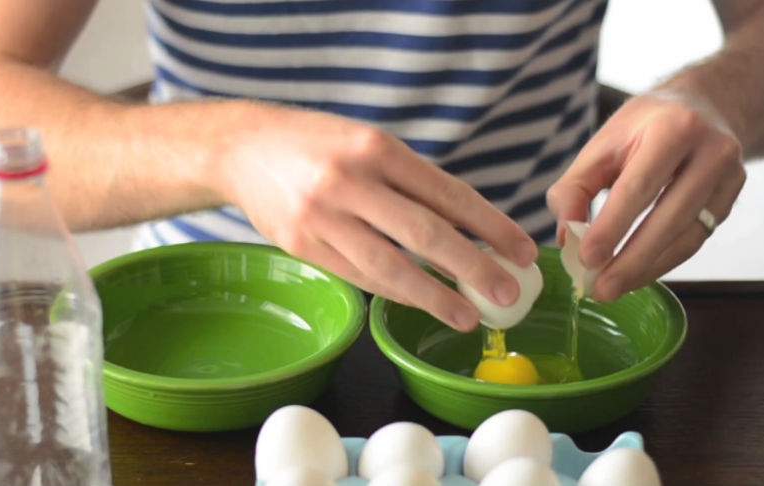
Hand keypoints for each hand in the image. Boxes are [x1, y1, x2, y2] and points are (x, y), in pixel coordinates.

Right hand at [216, 102, 537, 330]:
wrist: (243, 149)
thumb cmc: (317, 144)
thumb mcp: (368, 144)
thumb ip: (411, 181)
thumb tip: (468, 227)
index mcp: (376, 148)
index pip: (447, 193)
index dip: (490, 227)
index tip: (520, 251)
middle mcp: (349, 181)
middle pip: (424, 234)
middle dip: (472, 267)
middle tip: (506, 293)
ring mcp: (322, 218)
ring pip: (390, 267)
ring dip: (434, 296)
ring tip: (467, 315)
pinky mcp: (303, 246)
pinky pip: (359, 277)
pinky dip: (394, 292)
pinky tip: (420, 301)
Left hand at [548, 89, 745, 300]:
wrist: (703, 106)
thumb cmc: (643, 128)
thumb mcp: (601, 144)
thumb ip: (574, 188)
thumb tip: (566, 236)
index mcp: (673, 128)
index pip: (639, 187)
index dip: (612, 226)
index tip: (586, 259)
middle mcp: (710, 151)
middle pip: (669, 217)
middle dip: (631, 259)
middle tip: (600, 288)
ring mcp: (729, 176)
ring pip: (687, 235)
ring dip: (648, 268)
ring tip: (613, 287)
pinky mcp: (732, 199)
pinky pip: (696, 240)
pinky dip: (664, 261)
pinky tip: (637, 274)